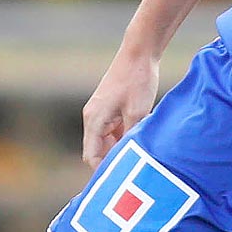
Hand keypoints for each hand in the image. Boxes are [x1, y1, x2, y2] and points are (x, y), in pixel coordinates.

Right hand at [81, 49, 159, 167]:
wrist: (139, 52)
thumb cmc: (137, 80)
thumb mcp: (138, 113)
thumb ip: (130, 138)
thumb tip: (128, 159)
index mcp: (94, 120)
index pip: (91, 156)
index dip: (104, 170)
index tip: (122, 179)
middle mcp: (92, 117)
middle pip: (97, 150)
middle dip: (112, 160)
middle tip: (134, 170)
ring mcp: (100, 112)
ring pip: (106, 141)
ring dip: (120, 149)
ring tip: (140, 154)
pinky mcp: (110, 108)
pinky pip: (113, 130)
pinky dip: (124, 137)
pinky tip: (140, 139)